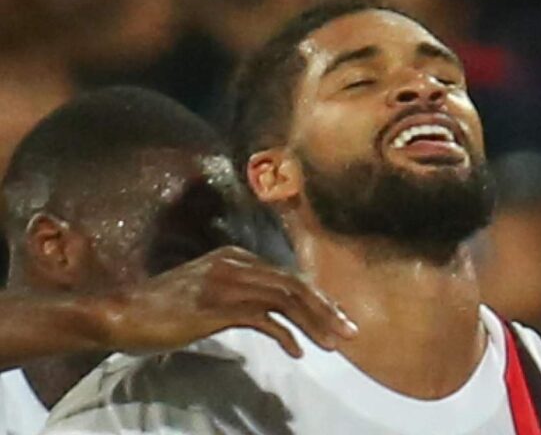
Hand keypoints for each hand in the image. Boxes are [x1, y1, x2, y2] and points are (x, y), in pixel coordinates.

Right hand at [101, 246, 357, 357]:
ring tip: (333, 344)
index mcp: (236, 257)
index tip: (338, 318)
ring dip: (315, 323)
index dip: (319, 298)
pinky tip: (297, 352)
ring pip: (286, 299)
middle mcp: (236, 263)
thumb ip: (240, 294)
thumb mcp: (208, 293)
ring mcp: (226, 283)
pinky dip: (286, 335)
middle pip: (295, 285)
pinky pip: (264, 319)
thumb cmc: (164, 308)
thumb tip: (273, 312)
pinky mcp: (216, 306)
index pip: (289, 276)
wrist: (122, 312)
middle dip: (327, 309)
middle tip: (350, 332)